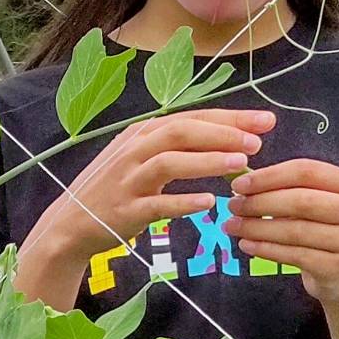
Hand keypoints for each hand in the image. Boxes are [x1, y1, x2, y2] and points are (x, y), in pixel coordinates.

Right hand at [43, 106, 275, 263]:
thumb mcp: (143, 157)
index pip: (191, 117)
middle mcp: (134, 150)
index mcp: (142, 132)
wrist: (73, 221)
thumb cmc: (117, 187)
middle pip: (181, 132)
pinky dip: (184, 201)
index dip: (230, 118)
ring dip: (207, 161)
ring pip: (170, 162)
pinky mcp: (126, 210)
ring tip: (241, 164)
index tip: (266, 121)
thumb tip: (230, 138)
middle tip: (257, 141)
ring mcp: (128, 179)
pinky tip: (210, 202)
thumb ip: (179, 146)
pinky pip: (158, 204)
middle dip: (222, 134)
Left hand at [223, 158, 338, 304]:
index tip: (239, 184)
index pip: (306, 171)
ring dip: (257, 227)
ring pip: (295, 230)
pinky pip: (294, 255)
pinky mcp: (338, 267)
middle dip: (260, 202)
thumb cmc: (322, 230)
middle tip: (233, 205)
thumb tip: (242, 182)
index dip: (269, 176)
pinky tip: (246, 245)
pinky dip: (265, 249)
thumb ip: (286, 188)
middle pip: (301, 200)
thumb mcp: (314, 203)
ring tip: (233, 225)